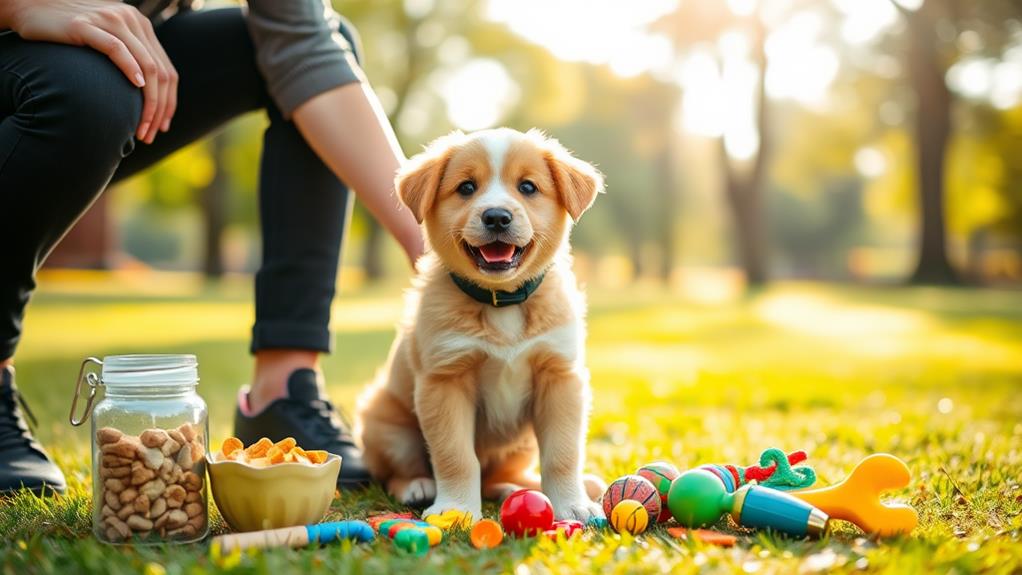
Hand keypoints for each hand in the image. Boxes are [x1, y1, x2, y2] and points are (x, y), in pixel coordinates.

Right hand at [5, 0, 177, 143]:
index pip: (167, 71)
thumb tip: (145, 96)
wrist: (30, 8)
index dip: (169, 103)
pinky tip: (137, 88)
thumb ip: (129, 58)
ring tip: (140, 127)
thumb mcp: (107, 41)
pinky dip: (130, 70)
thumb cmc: (70, 32)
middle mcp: (131, 20)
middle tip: (149, 135)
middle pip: (160, 73)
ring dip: (148, 102)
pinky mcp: (85, 24)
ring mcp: (110, 20)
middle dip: (159, 109)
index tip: (161, 127)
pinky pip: (116, 48)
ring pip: (145, 65)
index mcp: (141, 26)